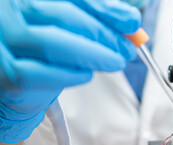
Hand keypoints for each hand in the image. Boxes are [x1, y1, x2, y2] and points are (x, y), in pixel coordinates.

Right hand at [0, 0, 140, 142]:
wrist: (22, 81)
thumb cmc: (50, 50)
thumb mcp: (75, 27)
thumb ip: (99, 18)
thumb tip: (131, 18)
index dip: (105, 8)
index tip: (132, 22)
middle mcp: (10, 11)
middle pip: (62, 15)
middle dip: (103, 33)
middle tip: (127, 48)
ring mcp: (4, 40)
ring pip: (50, 43)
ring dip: (92, 54)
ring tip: (116, 62)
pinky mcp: (4, 72)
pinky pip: (36, 73)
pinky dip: (69, 75)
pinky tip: (87, 75)